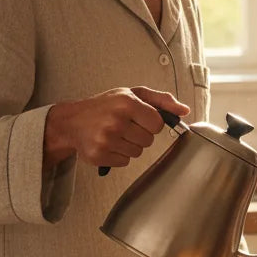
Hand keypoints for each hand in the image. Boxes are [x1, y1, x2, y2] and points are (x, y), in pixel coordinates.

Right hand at [44, 86, 189, 171]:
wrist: (72, 121)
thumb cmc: (106, 106)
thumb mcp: (133, 94)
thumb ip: (162, 100)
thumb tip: (184, 110)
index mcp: (127, 103)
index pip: (157, 124)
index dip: (151, 123)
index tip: (139, 118)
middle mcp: (115, 121)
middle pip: (148, 140)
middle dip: (140, 134)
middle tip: (124, 126)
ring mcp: (105, 140)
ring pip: (137, 152)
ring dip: (130, 145)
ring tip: (115, 134)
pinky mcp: (98, 155)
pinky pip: (125, 162)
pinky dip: (119, 155)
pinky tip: (108, 143)